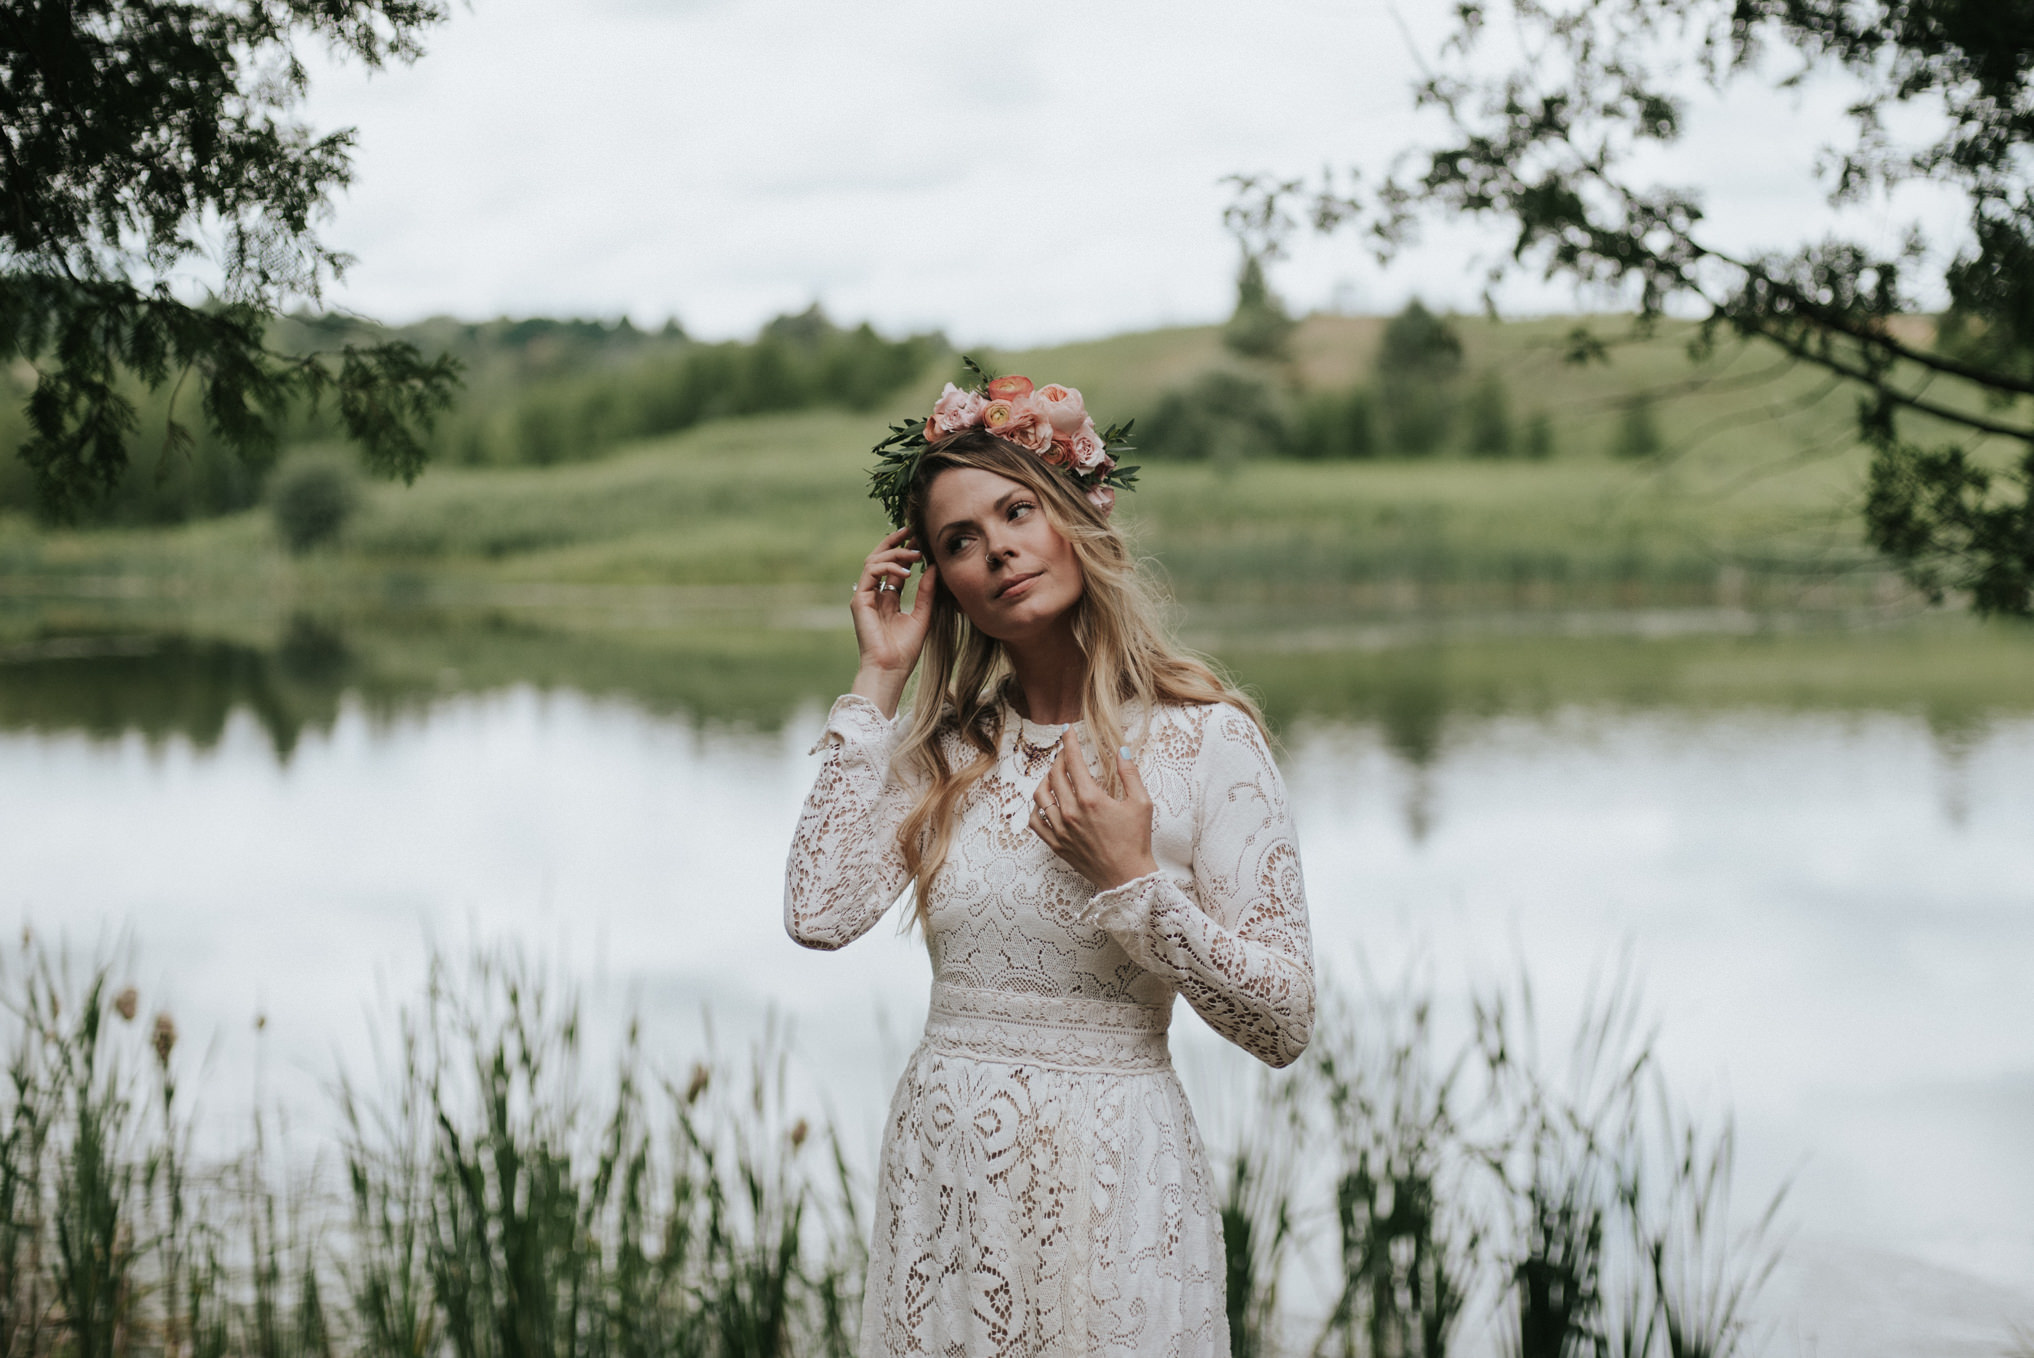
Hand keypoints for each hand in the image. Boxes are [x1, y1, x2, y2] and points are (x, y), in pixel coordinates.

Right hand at [849, 527, 937, 716]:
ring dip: (894, 553)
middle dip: (895, 543)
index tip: (920, 540)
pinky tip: (905, 571)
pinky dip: (887, 567)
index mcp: (888, 599)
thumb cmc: (906, 650)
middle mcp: (875, 595)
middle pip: (880, 559)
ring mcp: (865, 597)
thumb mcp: (923, 616)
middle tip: (913, 531)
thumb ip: (927, 592)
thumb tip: (933, 567)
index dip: (905, 552)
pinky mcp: (859, 600)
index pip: (894, 568)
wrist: (891, 669)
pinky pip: (870, 572)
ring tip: (914, 553)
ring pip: (873, 561)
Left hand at [1027, 734, 1157, 890]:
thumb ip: (1129, 773)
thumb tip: (1121, 750)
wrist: (1127, 876)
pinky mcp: (1057, 844)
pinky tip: (1045, 803)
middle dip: (1059, 759)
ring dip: (1046, 780)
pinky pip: (1036, 822)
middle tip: (1066, 754)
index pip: (1073, 761)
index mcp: (1091, 799)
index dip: (1069, 742)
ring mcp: (1061, 829)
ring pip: (1041, 796)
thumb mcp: (1141, 803)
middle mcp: (1071, 812)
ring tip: (1055, 776)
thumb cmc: (1137, 840)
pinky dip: (1036, 809)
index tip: (1067, 730)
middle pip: (1055, 775)